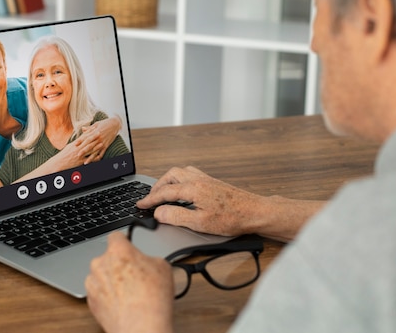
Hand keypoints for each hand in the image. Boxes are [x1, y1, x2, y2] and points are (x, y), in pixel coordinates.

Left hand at [75, 115, 121, 163]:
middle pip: (90, 145)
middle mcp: (98, 138)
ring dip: (90, 157)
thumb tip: (82, 129)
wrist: (115, 124)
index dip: (80, 140)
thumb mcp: (96, 124)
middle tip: (78, 155)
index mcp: (95, 132)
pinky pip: (102, 153)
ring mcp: (102, 142)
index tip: (75, 144)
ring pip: (95, 151)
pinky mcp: (106, 145)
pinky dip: (98, 157)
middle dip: (84, 150)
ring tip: (85, 162)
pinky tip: (94, 161)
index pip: (86, 137)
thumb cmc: (105, 123)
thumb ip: (89, 128)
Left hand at [85, 232, 174, 332]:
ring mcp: (93, 282)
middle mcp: (100, 263)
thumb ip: (149, 258)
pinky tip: (121, 303)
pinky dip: (107, 296)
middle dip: (119, 264)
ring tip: (129, 293)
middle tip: (134, 276)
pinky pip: (98, 292)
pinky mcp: (90, 300)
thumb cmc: (152, 298)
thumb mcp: (163, 267)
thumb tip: (146, 262)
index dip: (124, 242)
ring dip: (111, 280)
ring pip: (102, 275)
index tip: (127, 246)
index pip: (116, 236)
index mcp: (118, 250)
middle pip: (108, 257)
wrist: (140, 326)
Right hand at [137, 166, 265, 237]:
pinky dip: (180, 180)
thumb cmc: (232, 218)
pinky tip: (183, 190)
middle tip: (150, 198)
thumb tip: (158, 212)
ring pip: (180, 172)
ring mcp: (206, 179)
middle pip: (171, 176)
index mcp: (193, 188)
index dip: (149, 199)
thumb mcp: (200, 223)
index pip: (164, 192)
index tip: (140, 205)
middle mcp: (198, 179)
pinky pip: (190, 174)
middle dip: (157, 186)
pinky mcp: (213, 182)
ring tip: (163, 193)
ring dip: (168, 181)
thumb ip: (176, 216)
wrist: (255, 212)